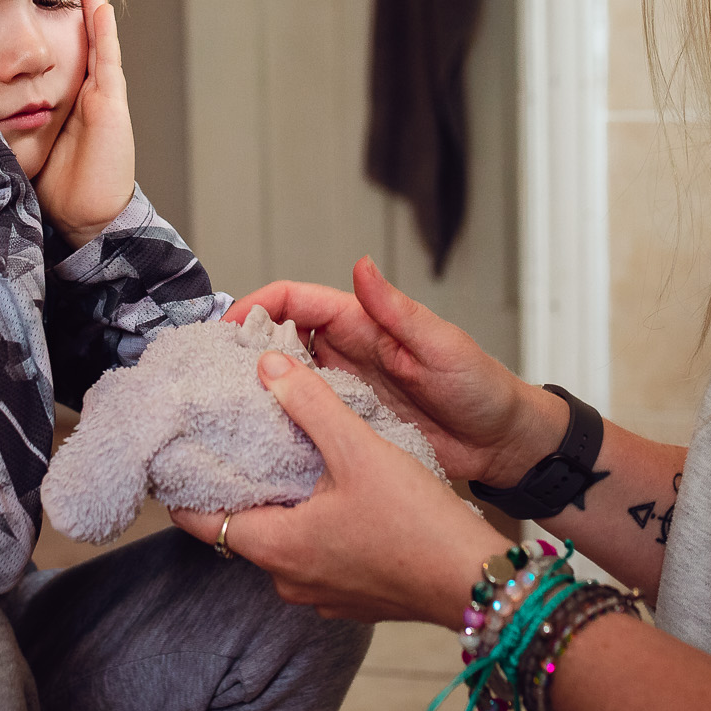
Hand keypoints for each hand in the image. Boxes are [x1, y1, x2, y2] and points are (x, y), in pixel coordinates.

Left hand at [33, 0, 134, 244]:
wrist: (86, 216)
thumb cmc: (58, 185)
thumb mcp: (27, 144)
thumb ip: (11, 123)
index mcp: (67, 100)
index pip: (59, 53)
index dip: (50, 25)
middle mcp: (86, 92)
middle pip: (82, 39)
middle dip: (81, 4)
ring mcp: (102, 96)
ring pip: (99, 42)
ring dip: (97, 7)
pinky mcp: (112, 105)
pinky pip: (108, 62)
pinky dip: (106, 34)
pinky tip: (101, 8)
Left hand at [170, 351, 504, 625]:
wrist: (475, 581)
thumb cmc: (417, 524)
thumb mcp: (358, 449)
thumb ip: (309, 404)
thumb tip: (268, 365)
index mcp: (277, 547)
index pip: (201, 523)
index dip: (185, 488)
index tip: (178, 456)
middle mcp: (289, 579)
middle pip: (241, 528)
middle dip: (238, 486)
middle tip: (236, 441)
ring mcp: (321, 594)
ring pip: (281, 541)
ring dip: (280, 504)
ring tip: (285, 456)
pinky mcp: (352, 595)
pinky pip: (314, 556)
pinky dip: (312, 524)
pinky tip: (333, 492)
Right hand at [228, 258, 567, 487]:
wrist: (502, 444)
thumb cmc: (480, 387)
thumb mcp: (442, 346)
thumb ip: (398, 311)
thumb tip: (360, 266)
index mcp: (363, 324)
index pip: (298, 302)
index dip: (258, 305)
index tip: (227, 326)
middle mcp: (346, 353)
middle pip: (279, 340)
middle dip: (242, 348)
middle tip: (208, 373)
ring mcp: (344, 390)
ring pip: (285, 381)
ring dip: (254, 388)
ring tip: (219, 409)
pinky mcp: (348, 426)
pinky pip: (303, 420)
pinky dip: (277, 424)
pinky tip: (254, 443)